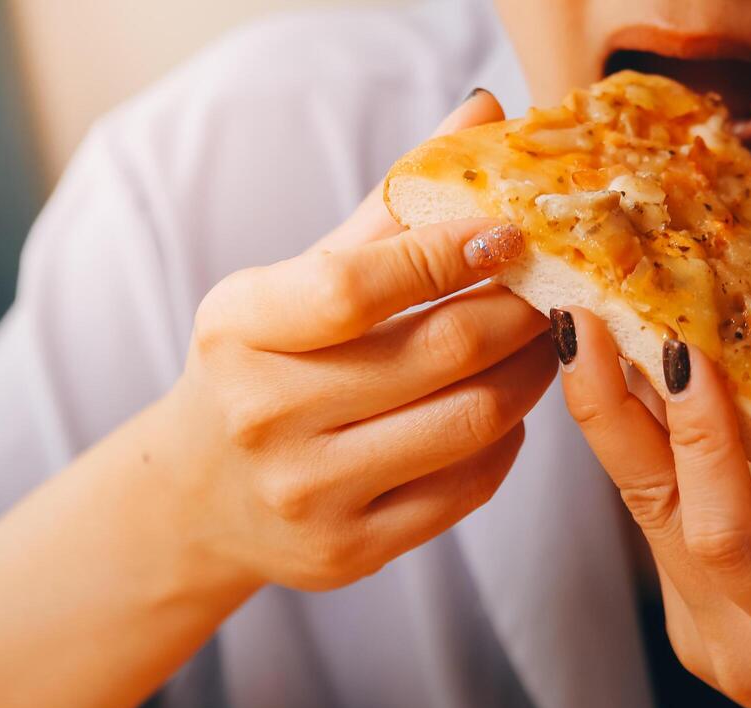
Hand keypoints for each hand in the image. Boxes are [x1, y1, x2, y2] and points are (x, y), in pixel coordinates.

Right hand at [159, 92, 555, 591]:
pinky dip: (506, 441)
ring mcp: (306, 492)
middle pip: (440, 353)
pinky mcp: (348, 551)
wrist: (200, 496)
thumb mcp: (295, 285)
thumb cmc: (264, 367)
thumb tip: (482, 112)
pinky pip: (466, 488)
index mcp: (240, 328)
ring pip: (469, 422)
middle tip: (550, 287)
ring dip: (529, 376)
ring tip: (541, 344)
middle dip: (516, 312)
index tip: (510, 231)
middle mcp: (264, 415)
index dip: (448, 253)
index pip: (358, 284)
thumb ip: (389, 209)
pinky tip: (506, 409)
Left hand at [555, 308, 750, 707]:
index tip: (681, 349)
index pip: (724, 534)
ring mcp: (698, 640)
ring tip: (602, 328)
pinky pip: (665, 525)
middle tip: (575, 318)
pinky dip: (662, 455)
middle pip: (652, 513)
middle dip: (605, 409)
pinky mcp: (688, 625)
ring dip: (624, 420)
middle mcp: (732, 645)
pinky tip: (651, 393)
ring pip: (649, 511)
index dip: (699, 439)